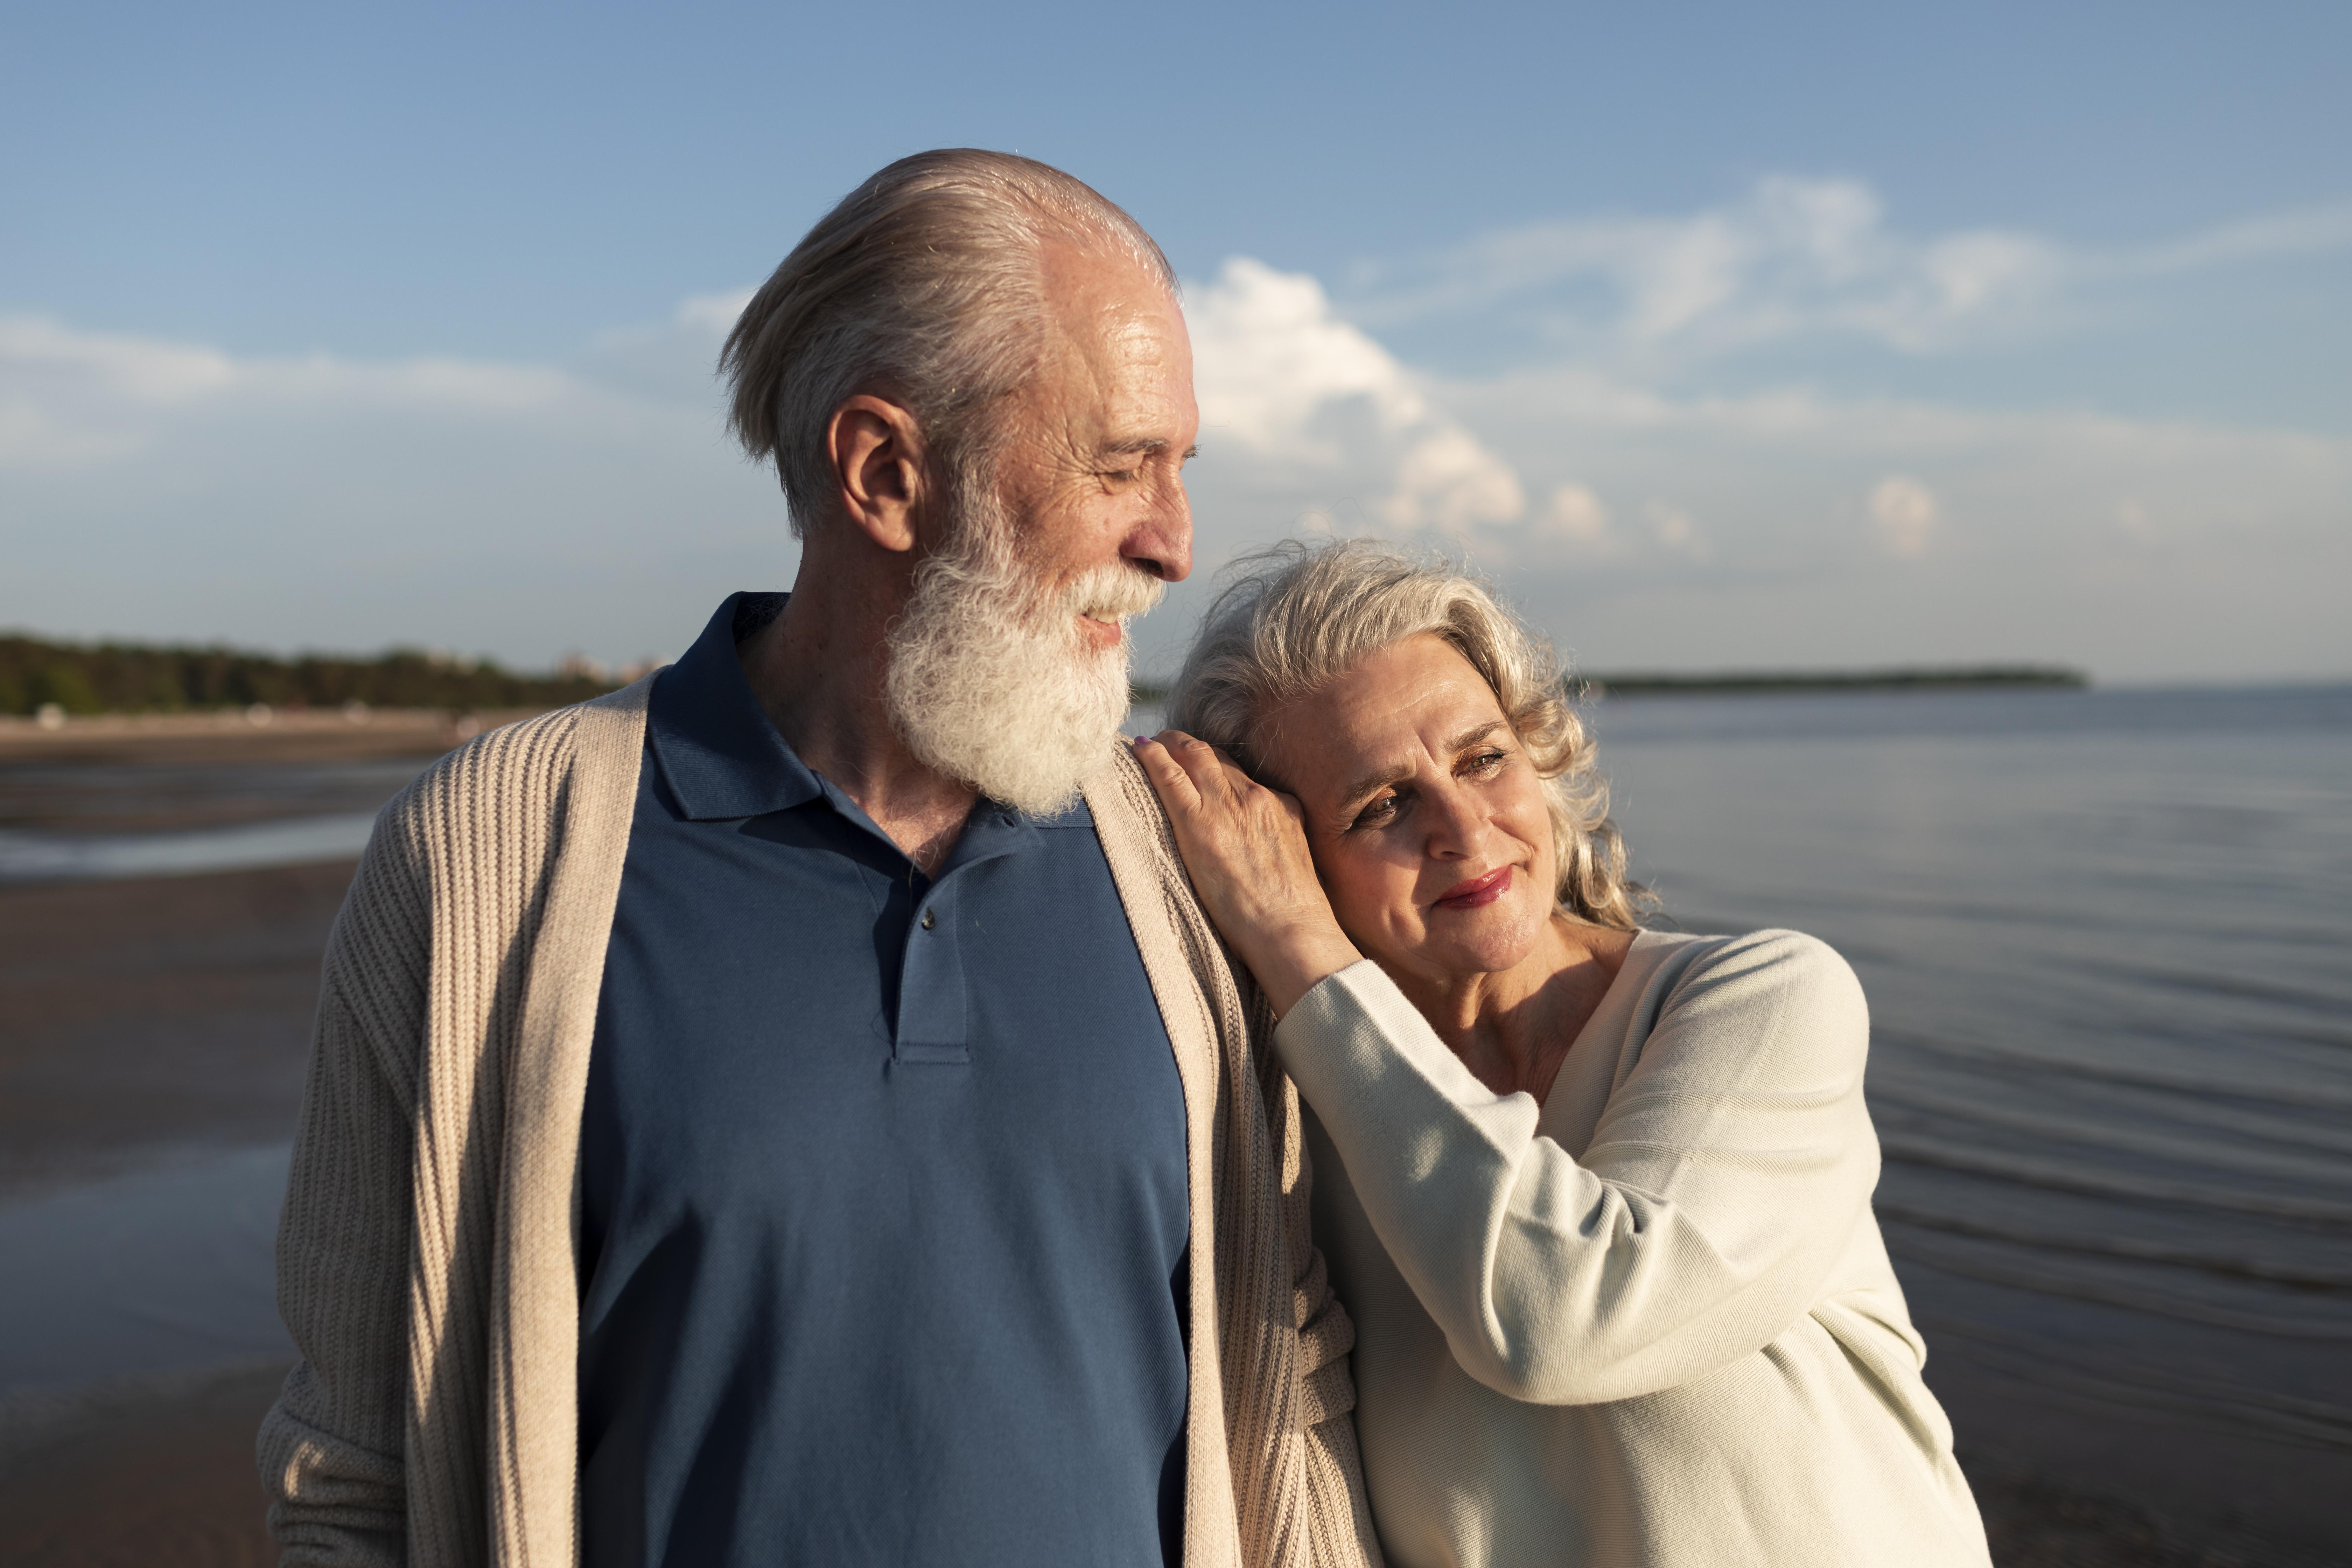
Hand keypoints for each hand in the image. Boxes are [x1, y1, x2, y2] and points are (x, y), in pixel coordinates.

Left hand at [1132, 730, 1362, 1016]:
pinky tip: (1138, 749)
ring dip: (1170, 744)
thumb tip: (1255, 853)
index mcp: (1283, 806)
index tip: (1200, 762)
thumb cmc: (1293, 915)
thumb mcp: (1293, 863)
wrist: (1291, 930)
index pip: (1242, 774)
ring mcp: (1228, 806)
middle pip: (1216, 758)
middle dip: (1190, 746)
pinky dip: (1153, 758)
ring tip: (1151, 742)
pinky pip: (1170, 777)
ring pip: (1193, 758)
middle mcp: (1256, 797)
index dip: (1216, 764)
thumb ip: (1273, 845)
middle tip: (1169, 741)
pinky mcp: (1199, 822)